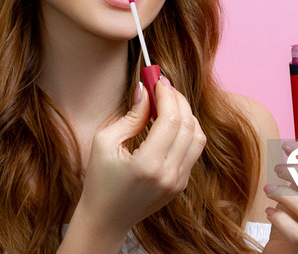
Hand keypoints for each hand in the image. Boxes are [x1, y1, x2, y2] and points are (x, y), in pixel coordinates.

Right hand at [76, 76, 206, 234]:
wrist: (106, 218)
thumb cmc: (100, 180)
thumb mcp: (105, 142)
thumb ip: (131, 116)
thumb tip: (145, 90)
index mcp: (147, 165)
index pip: (171, 120)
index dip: (167, 95)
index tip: (158, 79)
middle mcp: (169, 174)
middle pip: (188, 125)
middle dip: (178, 99)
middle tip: (163, 86)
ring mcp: (179, 182)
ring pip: (197, 137)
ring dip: (186, 114)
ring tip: (167, 102)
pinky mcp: (181, 184)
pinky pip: (193, 150)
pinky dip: (186, 130)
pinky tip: (169, 122)